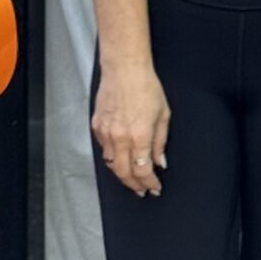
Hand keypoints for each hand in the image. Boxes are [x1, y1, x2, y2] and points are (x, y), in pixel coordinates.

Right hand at [91, 61, 171, 197]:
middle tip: (141, 190)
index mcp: (140, 136)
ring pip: (111, 164)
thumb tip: (160, 162)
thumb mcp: (163, 114)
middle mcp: (121, 137)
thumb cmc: (146, 87)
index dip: (149, 183)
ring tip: (131, 178)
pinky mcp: (97, 126)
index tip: (154, 188)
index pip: (143, 170)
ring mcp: (106, 133)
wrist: (124, 69)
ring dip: (122, 174)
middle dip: (134, 185)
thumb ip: (160, 142)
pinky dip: (113, 157)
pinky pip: (104, 150)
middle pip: (124, 173)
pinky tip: (121, 158)